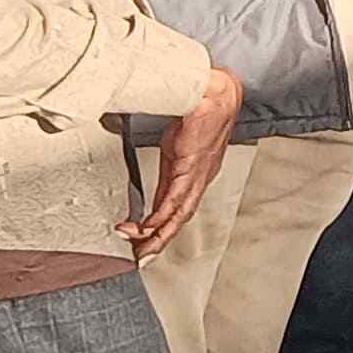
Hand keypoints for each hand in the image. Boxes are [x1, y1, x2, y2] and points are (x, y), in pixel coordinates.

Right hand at [126, 67, 243, 255]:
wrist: (213, 95)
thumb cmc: (199, 115)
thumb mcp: (175, 148)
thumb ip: (167, 168)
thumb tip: (154, 179)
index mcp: (195, 176)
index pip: (177, 210)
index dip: (162, 229)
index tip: (145, 243)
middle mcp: (198, 180)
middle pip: (179, 219)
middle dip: (159, 241)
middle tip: (142, 257)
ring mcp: (196, 175)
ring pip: (178, 215)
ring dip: (158, 234)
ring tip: (140, 247)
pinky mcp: (190, 167)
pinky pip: (174, 199)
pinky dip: (160, 215)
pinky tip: (148, 226)